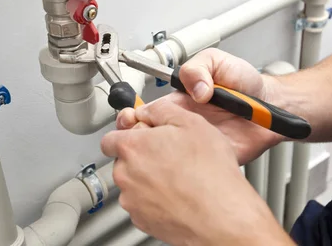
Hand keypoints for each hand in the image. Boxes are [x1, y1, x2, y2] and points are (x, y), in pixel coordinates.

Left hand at [102, 99, 292, 245]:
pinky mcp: (142, 221)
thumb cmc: (210, 173)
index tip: (142, 136)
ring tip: (178, 176)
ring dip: (149, 179)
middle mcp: (125, 174)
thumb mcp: (191, 122)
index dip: (128, 134)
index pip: (110, 138)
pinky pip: (143, 205)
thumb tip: (149, 110)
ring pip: (133, 184)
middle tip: (169, 155)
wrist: (221, 215)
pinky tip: (178, 194)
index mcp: (132, 147)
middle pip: (123, 161)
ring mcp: (132, 200)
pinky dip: (156, 199)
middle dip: (141, 156)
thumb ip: (161, 110)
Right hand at [118, 48, 284, 164]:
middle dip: (137, 139)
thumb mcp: (218, 62)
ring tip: (161, 147)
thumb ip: (199, 68)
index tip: (131, 118)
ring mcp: (197, 143)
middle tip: (140, 136)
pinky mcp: (212, 159)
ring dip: (158, 155)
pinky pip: (194, 168)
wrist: (273, 105)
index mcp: (180, 102)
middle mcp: (184, 125)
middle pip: (150, 138)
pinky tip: (184, 162)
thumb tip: (194, 89)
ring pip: (167, 157)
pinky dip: (186, 169)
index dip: (134, 116)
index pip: (148, 112)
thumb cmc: (246, 84)